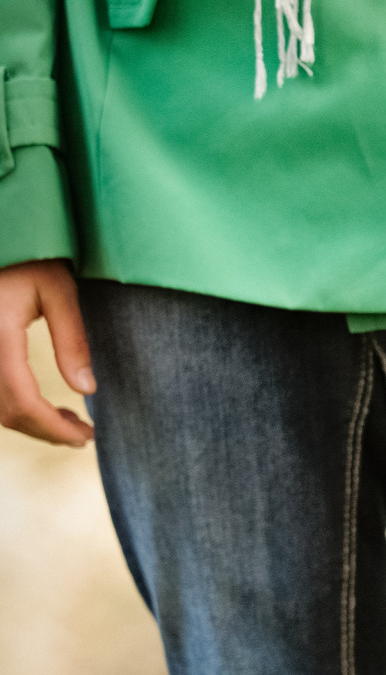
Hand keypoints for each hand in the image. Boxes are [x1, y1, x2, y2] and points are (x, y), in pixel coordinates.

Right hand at [0, 260, 95, 446]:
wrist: (0, 236)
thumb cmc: (29, 256)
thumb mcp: (58, 289)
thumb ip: (72, 340)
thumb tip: (87, 390)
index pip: (23, 401)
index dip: (54, 429)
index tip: (86, 438)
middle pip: (7, 412)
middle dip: (46, 431)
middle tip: (83, 436)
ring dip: (31, 423)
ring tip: (70, 423)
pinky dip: (16, 408)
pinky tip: (44, 407)